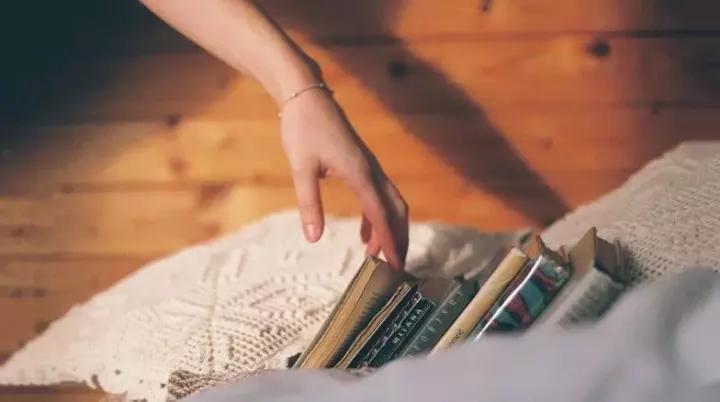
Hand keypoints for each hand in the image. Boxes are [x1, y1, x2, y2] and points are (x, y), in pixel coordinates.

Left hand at [279, 88, 408, 268]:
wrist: (307, 97)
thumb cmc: (303, 129)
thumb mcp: (301, 168)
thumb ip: (309, 203)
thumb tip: (313, 238)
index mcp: (360, 174)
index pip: (381, 215)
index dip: (390, 242)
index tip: (396, 266)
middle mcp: (371, 171)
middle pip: (396, 210)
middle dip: (399, 239)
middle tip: (396, 268)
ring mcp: (369, 168)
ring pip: (390, 204)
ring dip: (388, 230)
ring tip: (377, 258)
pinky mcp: (361, 165)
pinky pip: (377, 196)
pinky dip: (376, 218)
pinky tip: (365, 236)